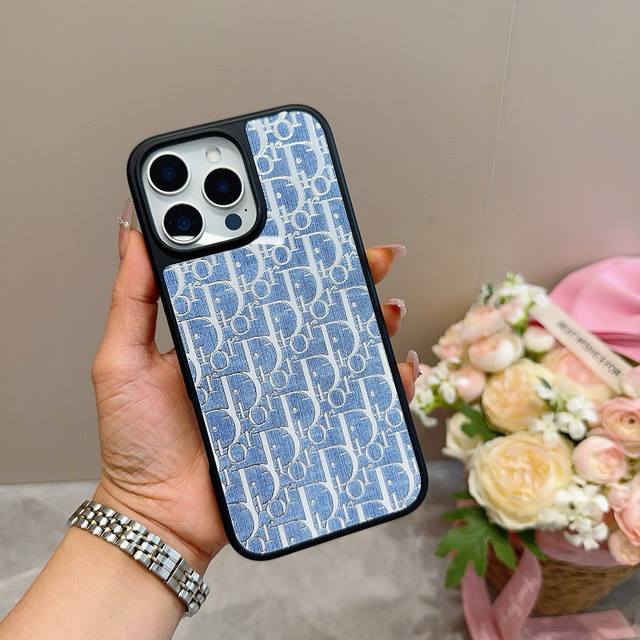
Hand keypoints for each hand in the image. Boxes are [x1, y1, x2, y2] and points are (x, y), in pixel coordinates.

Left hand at [91, 201, 421, 572]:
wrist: (161, 515)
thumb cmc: (137, 442)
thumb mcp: (121, 361)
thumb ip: (131, 298)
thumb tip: (134, 229)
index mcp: (222, 330)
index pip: (260, 276)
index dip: (286, 243)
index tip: (306, 211)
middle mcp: (261, 353)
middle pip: (312, 303)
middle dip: (347, 272)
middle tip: (369, 252)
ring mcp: (287, 387)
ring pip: (342, 342)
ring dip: (373, 317)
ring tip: (387, 304)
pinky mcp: (305, 422)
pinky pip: (355, 396)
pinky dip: (386, 380)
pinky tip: (399, 365)